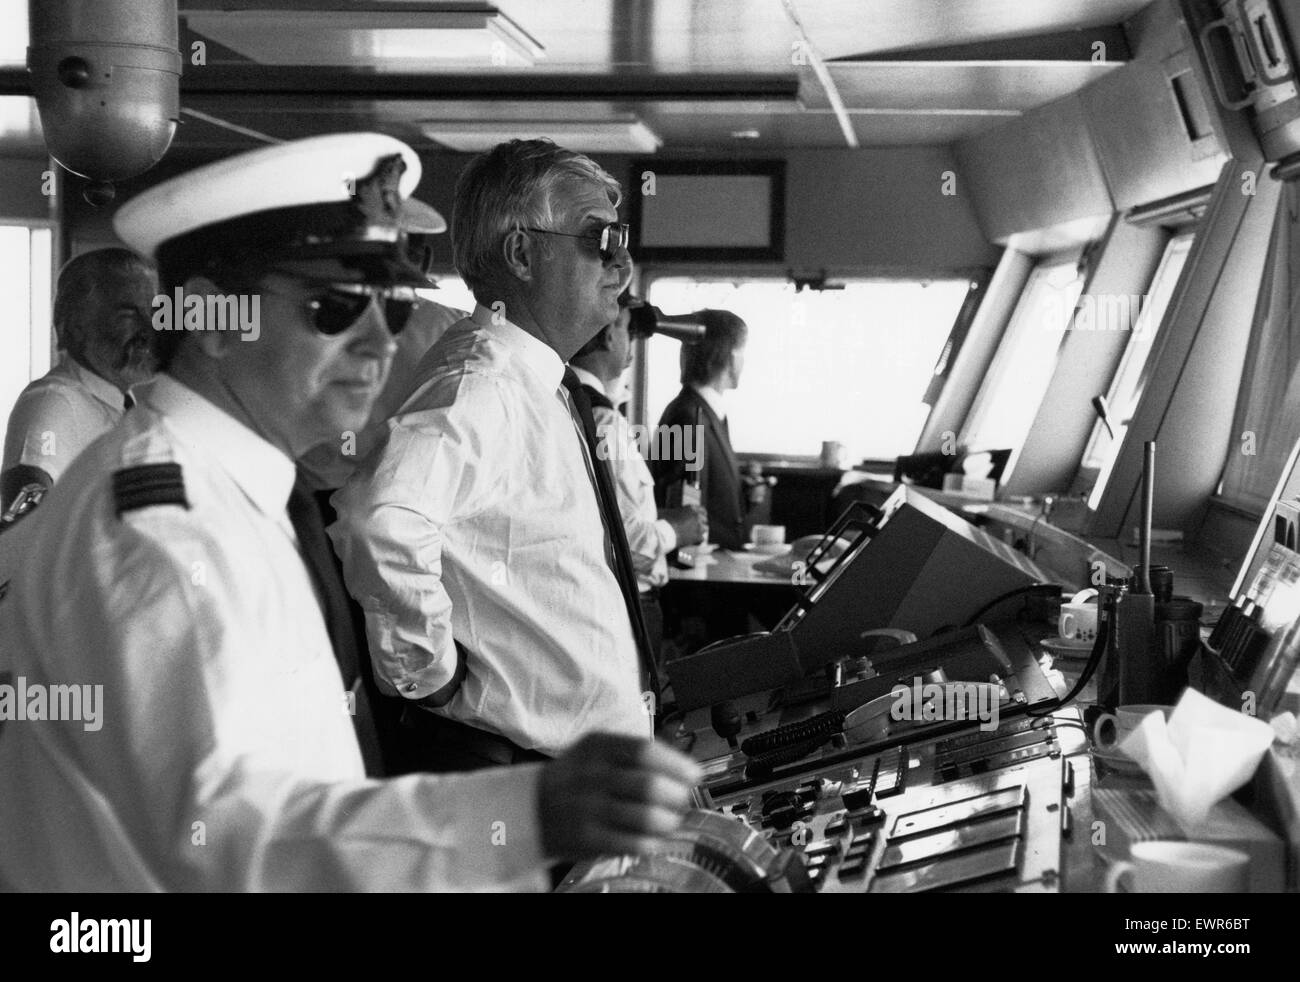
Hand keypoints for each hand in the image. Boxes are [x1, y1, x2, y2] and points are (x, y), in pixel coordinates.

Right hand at [537, 733, 703, 859]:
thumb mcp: (597, 751)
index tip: (694, 775)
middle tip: (682, 801)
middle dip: (677, 796)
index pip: (646, 751)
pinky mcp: (587, 839)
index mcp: (598, 747)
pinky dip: (652, 842)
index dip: (677, 765)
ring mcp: (588, 808)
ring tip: (670, 821)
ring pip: (647, 817)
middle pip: (650, 785)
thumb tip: (684, 765)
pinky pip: (634, 843)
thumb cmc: (575, 778)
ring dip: (669, 822)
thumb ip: (636, 752)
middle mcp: (592, 775)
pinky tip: (652, 838)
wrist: (530, 808)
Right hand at [661, 505, 707, 546]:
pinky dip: (696, 541)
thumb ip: (679, 513)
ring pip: (705, 529)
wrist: (664, 532)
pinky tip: (690, 542)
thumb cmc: (663, 522)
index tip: (698, 519)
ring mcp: (699, 526)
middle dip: (700, 524)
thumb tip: (678, 516)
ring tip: (690, 536)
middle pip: (705, 520)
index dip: (701, 515)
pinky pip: (701, 539)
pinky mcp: (698, 536)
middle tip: (693, 529)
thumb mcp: (670, 512)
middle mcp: (697, 515)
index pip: (702, 510)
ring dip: (699, 532)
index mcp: (691, 508)